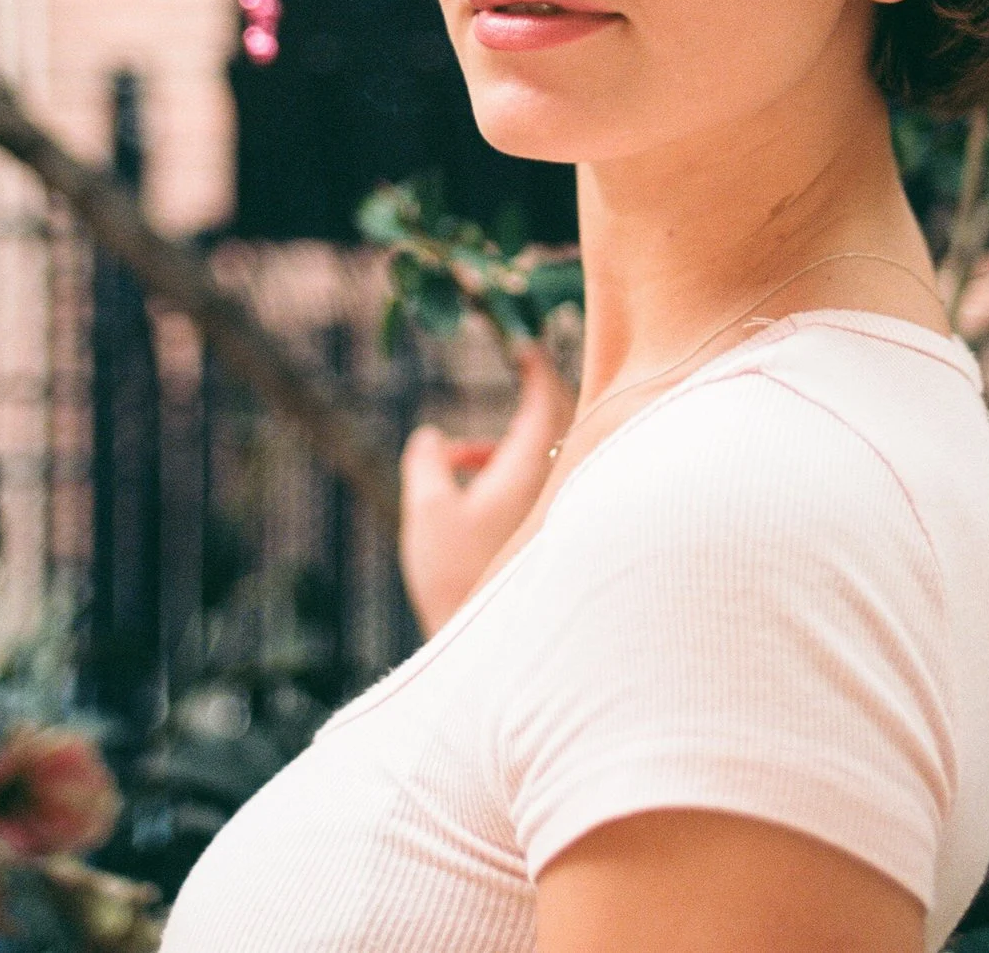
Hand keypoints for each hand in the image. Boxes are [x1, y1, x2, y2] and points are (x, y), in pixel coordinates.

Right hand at [398, 340, 574, 637]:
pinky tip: (473, 490)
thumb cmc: (456, 577)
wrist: (492, 648)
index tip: (520, 342)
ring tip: (459, 457)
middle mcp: (557, 483)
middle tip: (511, 370)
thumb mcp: (427, 512)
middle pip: (560, 420)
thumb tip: (433, 435)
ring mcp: (561, 508)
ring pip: (550, 453)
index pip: (547, 397)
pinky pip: (544, 480)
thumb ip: (427, 463)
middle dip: (535, 393)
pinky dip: (514, 469)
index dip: (535, 365)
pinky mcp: (557, 533)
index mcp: (530, 468)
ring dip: (510, 441)